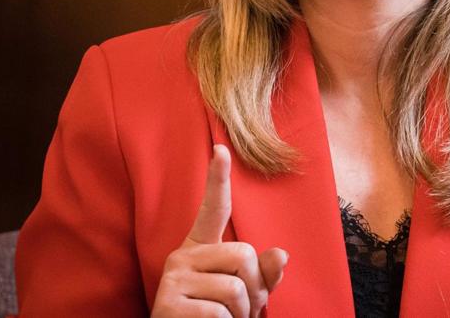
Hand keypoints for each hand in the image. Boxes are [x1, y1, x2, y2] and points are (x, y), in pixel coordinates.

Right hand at [152, 145, 288, 316]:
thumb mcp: (242, 296)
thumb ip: (261, 275)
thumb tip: (281, 255)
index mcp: (200, 248)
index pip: (213, 209)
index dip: (218, 180)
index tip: (222, 148)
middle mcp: (182, 256)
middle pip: (243, 254)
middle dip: (255, 289)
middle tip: (243, 311)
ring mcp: (172, 279)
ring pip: (235, 287)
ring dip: (241, 314)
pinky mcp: (168, 304)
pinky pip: (218, 313)